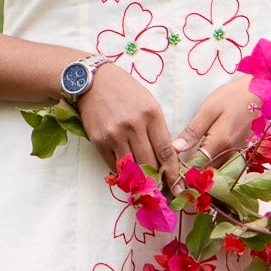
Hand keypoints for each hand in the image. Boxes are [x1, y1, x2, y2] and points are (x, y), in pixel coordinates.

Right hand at [76, 64, 178, 181]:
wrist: (93, 81)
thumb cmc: (126, 92)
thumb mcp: (149, 104)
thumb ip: (158, 130)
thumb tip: (165, 160)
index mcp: (151, 114)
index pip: (166, 151)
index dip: (172, 173)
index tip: (177, 186)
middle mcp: (133, 126)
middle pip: (149, 163)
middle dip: (156, 179)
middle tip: (160, 188)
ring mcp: (114, 134)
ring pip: (131, 168)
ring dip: (138, 179)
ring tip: (144, 184)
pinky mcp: (99, 141)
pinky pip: (113, 165)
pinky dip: (121, 171)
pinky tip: (126, 172)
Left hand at [171, 74, 260, 172]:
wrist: (263, 93)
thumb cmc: (234, 96)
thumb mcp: (210, 109)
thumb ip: (194, 131)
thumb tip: (176, 149)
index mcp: (220, 142)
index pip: (196, 165)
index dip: (182, 172)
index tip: (169, 174)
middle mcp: (230, 153)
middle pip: (207, 173)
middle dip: (191, 177)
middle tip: (174, 177)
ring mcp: (238, 154)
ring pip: (217, 171)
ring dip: (203, 174)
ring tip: (186, 172)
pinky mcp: (242, 151)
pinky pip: (225, 166)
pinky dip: (214, 168)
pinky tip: (204, 164)